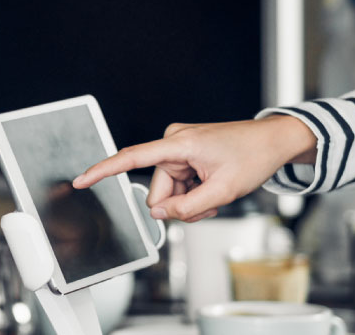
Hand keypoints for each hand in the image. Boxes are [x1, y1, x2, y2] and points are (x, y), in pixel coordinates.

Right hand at [71, 115, 316, 221]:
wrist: (273, 141)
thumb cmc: (252, 156)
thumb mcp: (222, 191)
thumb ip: (187, 208)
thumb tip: (160, 214)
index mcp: (178, 144)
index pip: (131, 158)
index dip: (103, 171)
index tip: (81, 180)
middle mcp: (173, 143)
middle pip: (158, 192)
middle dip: (179, 205)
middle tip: (209, 201)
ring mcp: (178, 149)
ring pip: (168, 194)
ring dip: (190, 201)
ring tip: (215, 192)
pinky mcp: (184, 156)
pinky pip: (178, 187)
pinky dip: (194, 194)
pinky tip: (212, 187)